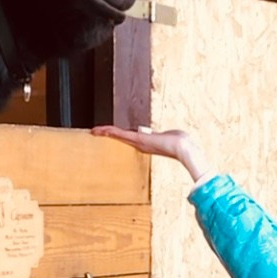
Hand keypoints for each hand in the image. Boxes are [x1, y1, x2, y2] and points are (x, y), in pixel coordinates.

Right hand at [92, 124, 212, 181]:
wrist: (181, 148)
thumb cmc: (179, 142)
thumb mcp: (172, 136)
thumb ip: (171, 136)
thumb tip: (177, 136)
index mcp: (146, 142)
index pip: (129, 137)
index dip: (119, 135)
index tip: (110, 133)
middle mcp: (140, 143)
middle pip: (120, 136)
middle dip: (108, 134)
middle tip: (96, 132)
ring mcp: (137, 141)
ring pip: (117, 135)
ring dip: (105, 132)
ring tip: (95, 131)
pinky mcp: (136, 139)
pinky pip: (119, 133)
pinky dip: (108, 131)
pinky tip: (100, 130)